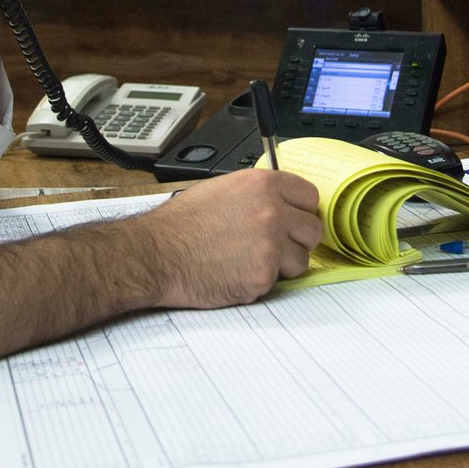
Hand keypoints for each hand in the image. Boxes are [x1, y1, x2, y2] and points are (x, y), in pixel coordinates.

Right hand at [139, 169, 322, 308]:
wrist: (156, 254)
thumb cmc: (180, 224)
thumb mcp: (221, 189)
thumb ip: (257, 194)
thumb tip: (281, 202)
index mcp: (262, 185)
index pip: (310, 197)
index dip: (300, 210)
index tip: (293, 219)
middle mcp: (272, 212)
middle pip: (312, 229)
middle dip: (296, 239)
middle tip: (273, 244)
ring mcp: (270, 246)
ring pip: (301, 259)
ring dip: (283, 264)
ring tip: (250, 260)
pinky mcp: (263, 276)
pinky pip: (277, 282)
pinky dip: (260, 281)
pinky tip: (236, 272)